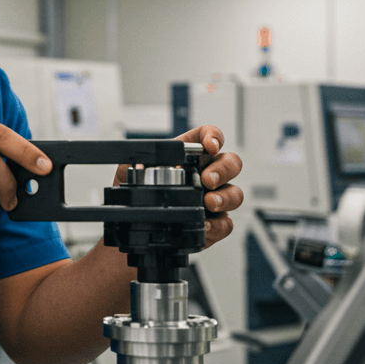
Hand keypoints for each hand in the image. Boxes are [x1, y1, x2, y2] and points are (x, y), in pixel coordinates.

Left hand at [112, 125, 243, 247]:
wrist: (137, 226)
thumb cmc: (139, 195)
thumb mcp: (129, 174)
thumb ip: (135, 164)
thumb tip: (140, 165)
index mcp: (189, 157)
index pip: (208, 137)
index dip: (214, 137)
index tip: (210, 145)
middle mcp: (207, 175)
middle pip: (231, 163)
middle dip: (223, 169)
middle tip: (207, 179)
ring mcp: (213, 199)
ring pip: (235, 193)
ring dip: (225, 197)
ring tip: (209, 202)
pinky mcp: (214, 223)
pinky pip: (226, 223)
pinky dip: (217, 224)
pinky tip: (204, 225)